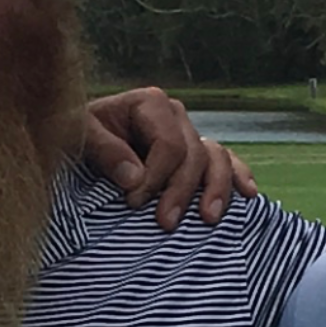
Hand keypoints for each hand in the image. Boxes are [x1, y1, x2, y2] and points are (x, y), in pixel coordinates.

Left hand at [82, 87, 258, 229]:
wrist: (79, 137)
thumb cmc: (78, 134)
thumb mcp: (80, 136)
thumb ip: (105, 152)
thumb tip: (135, 178)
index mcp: (150, 102)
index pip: (169, 145)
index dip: (155, 177)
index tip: (132, 202)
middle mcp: (175, 114)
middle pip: (193, 155)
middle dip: (181, 191)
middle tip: (165, 224)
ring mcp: (189, 132)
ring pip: (215, 158)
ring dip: (216, 189)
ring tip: (208, 218)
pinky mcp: (195, 151)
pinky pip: (225, 161)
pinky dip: (237, 175)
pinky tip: (248, 194)